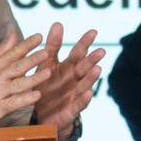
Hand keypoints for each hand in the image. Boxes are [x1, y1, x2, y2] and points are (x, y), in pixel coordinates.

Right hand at [0, 34, 48, 128]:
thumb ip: (2, 50)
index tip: (39, 37)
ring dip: (34, 78)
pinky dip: (25, 99)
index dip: (26, 45)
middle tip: (46, 52)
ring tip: (47, 72)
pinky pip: (13, 103)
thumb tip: (14, 34)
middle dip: (32, 59)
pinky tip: (36, 95)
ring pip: (19, 84)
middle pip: (17, 67)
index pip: (12, 53)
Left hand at [32, 24, 103, 138]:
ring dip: (91, 77)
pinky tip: (88, 93)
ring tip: (97, 68)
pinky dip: (84, 99)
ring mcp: (73, 95)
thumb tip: (58, 23)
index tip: (93, 31)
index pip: (77, 53)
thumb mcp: (46, 65)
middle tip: (101, 50)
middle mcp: (73, 80)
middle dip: (91, 60)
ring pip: (84, 84)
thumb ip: (52, 47)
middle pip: (83, 68)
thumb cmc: (45, 87)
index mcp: (66, 68)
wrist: (40, 116)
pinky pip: (78, 105)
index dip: (84, 43)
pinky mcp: (71, 111)